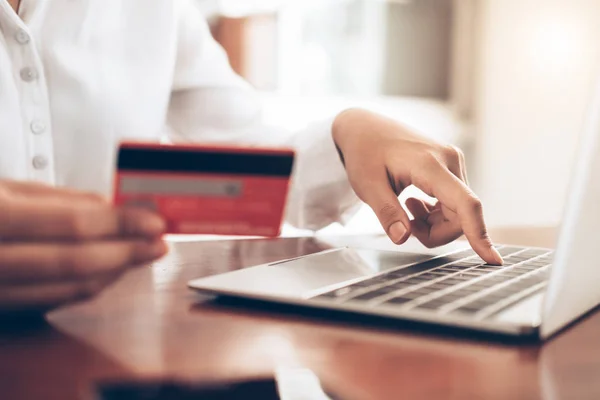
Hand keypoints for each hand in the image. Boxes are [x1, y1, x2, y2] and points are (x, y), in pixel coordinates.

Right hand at [0, 180, 167, 316]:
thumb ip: (57, 198)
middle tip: (157, 244)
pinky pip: (52, 302)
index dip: (123, 224)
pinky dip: (86, 287)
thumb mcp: (4, 188)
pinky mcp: (2, 306)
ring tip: (139, 255)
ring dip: (113, 273)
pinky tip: (108, 272)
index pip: (76, 225)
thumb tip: (108, 207)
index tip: (153, 222)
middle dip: (128, 253)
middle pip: (78, 262)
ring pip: (68, 289)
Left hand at [332, 108, 502, 264]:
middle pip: (460, 216)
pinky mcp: (451, 167)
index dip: (479, 234)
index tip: (492, 260)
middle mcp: (450, 160)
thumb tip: (403, 238)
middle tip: (403, 225)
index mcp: (430, 164)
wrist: (365, 128)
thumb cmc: (364, 153)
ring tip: (405, 210)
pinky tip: (413, 204)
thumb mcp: (366, 185)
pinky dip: (435, 214)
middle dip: (435, 233)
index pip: (465, 203)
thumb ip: (386, 212)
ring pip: (458, 212)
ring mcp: (453, 162)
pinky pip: (454, 203)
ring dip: (433, 223)